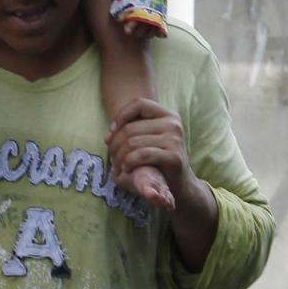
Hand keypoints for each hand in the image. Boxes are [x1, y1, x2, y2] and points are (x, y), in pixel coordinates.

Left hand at [105, 98, 204, 214]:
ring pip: (132, 142)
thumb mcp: (147, 141)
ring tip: (118, 167)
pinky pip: (141, 155)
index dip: (120, 117)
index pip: (138, 104)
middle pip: (130, 128)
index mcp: (168, 115)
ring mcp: (174, 139)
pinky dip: (128, 163)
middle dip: (114, 146)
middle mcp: (173, 123)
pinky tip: (126, 169)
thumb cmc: (157, 162)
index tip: (110, 136)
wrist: (178, 185)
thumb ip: (132, 131)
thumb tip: (108, 136)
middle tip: (112, 160)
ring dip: (119, 157)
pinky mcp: (173, 156)